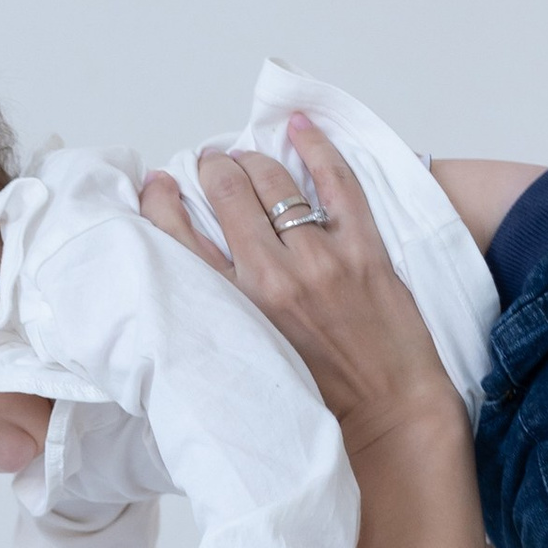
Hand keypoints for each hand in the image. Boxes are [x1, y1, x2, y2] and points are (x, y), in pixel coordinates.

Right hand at [139, 125, 451, 448]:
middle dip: (213, 169)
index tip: (159, 184)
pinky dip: (317, 147)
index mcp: (235, 311)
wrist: (387, 418)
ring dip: (255, 160)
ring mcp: (321, 259)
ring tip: (247, 158)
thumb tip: (197, 283)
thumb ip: (220, 321)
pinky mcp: (364, 249)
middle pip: (228, 194)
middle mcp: (273, 279)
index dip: (162, 200)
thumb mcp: (249, 364)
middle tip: (211, 166)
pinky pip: (337, 181)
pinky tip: (300, 128)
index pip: (179, 237)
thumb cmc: (318, 405)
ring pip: (276, 181)